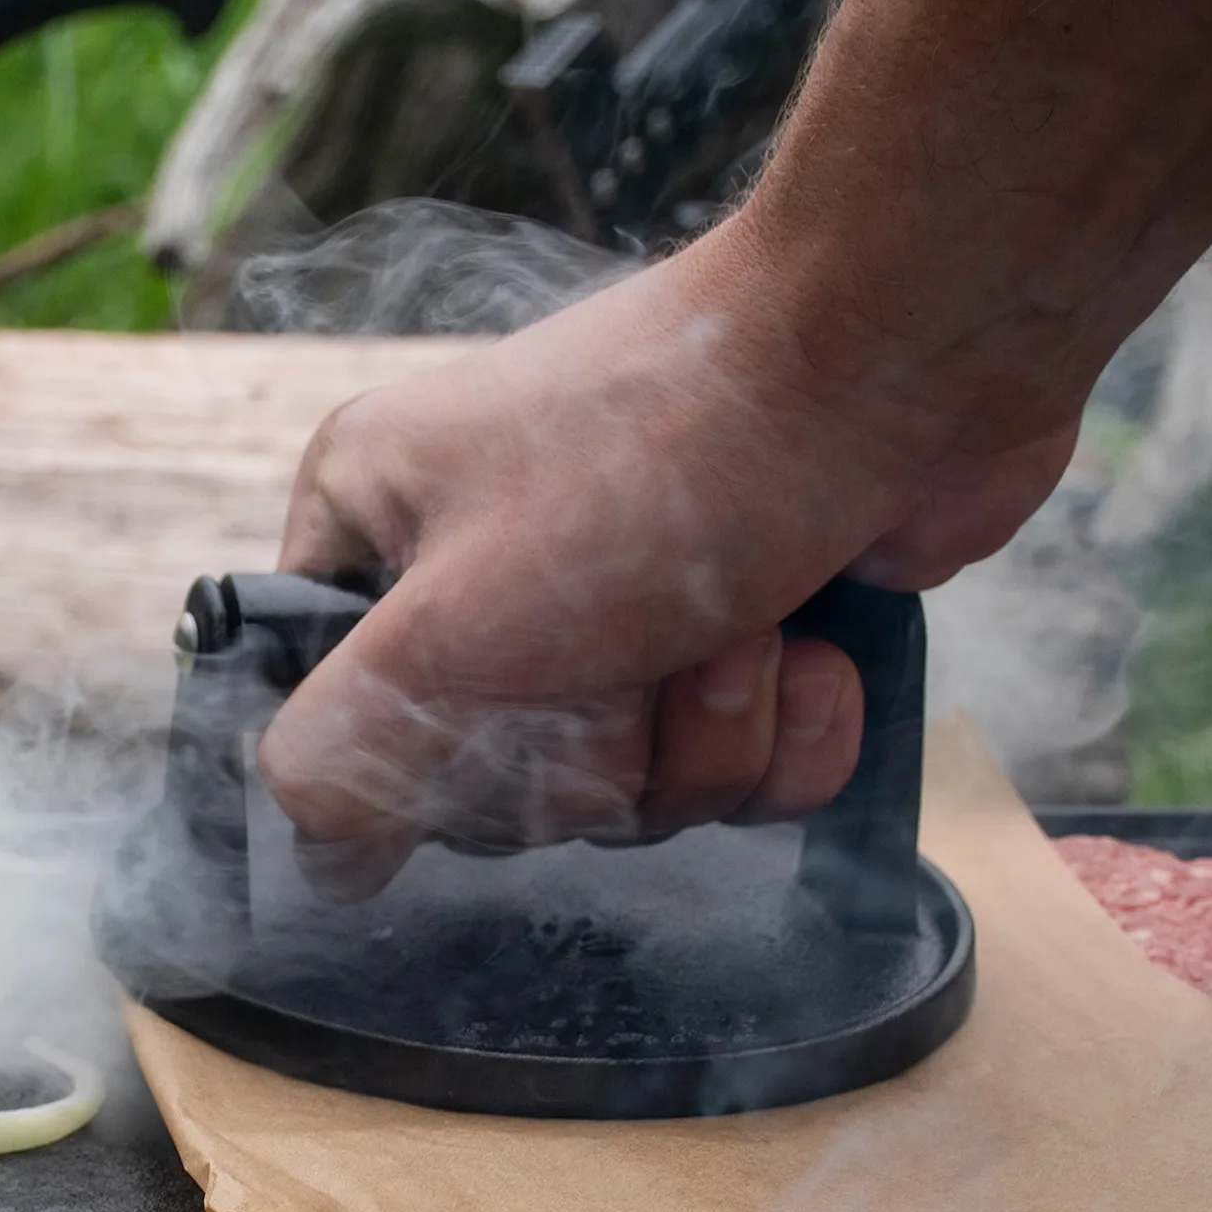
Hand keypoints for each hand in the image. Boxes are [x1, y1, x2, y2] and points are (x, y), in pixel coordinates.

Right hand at [258, 221, 1079, 894]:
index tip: (489, 711)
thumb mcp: (454, 619)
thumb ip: (350, 745)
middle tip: (629, 642)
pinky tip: (812, 649)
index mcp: (385, 537)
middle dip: (598, 748)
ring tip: (739, 623)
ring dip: (706, 734)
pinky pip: (743, 778)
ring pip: (637, 794)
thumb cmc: (660, 457)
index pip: (345, 728)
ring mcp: (621, 612)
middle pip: (506, 787)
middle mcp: (491, 577)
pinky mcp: (737, 644)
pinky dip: (792, 735)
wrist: (893, 359)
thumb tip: (319, 852)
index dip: (427, 760)